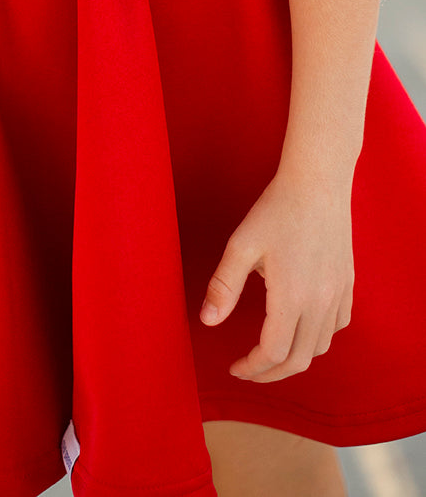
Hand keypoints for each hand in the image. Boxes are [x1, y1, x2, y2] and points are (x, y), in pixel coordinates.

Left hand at [199, 170, 354, 381]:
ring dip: (295, 357)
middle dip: (271, 373)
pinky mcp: (347, 283)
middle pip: (299, 359)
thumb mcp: (241, 244)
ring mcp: (338, 294)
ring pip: (321, 346)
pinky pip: (338, 325)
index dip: (252, 368)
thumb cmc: (276, 209)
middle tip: (249, 370)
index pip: (273, 352)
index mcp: (292, 297)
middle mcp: (320, 302)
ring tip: (271, 352)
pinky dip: (319, 337)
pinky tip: (302, 327)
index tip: (234, 367)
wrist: (318, 182)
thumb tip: (207, 321)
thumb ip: (224, 285)